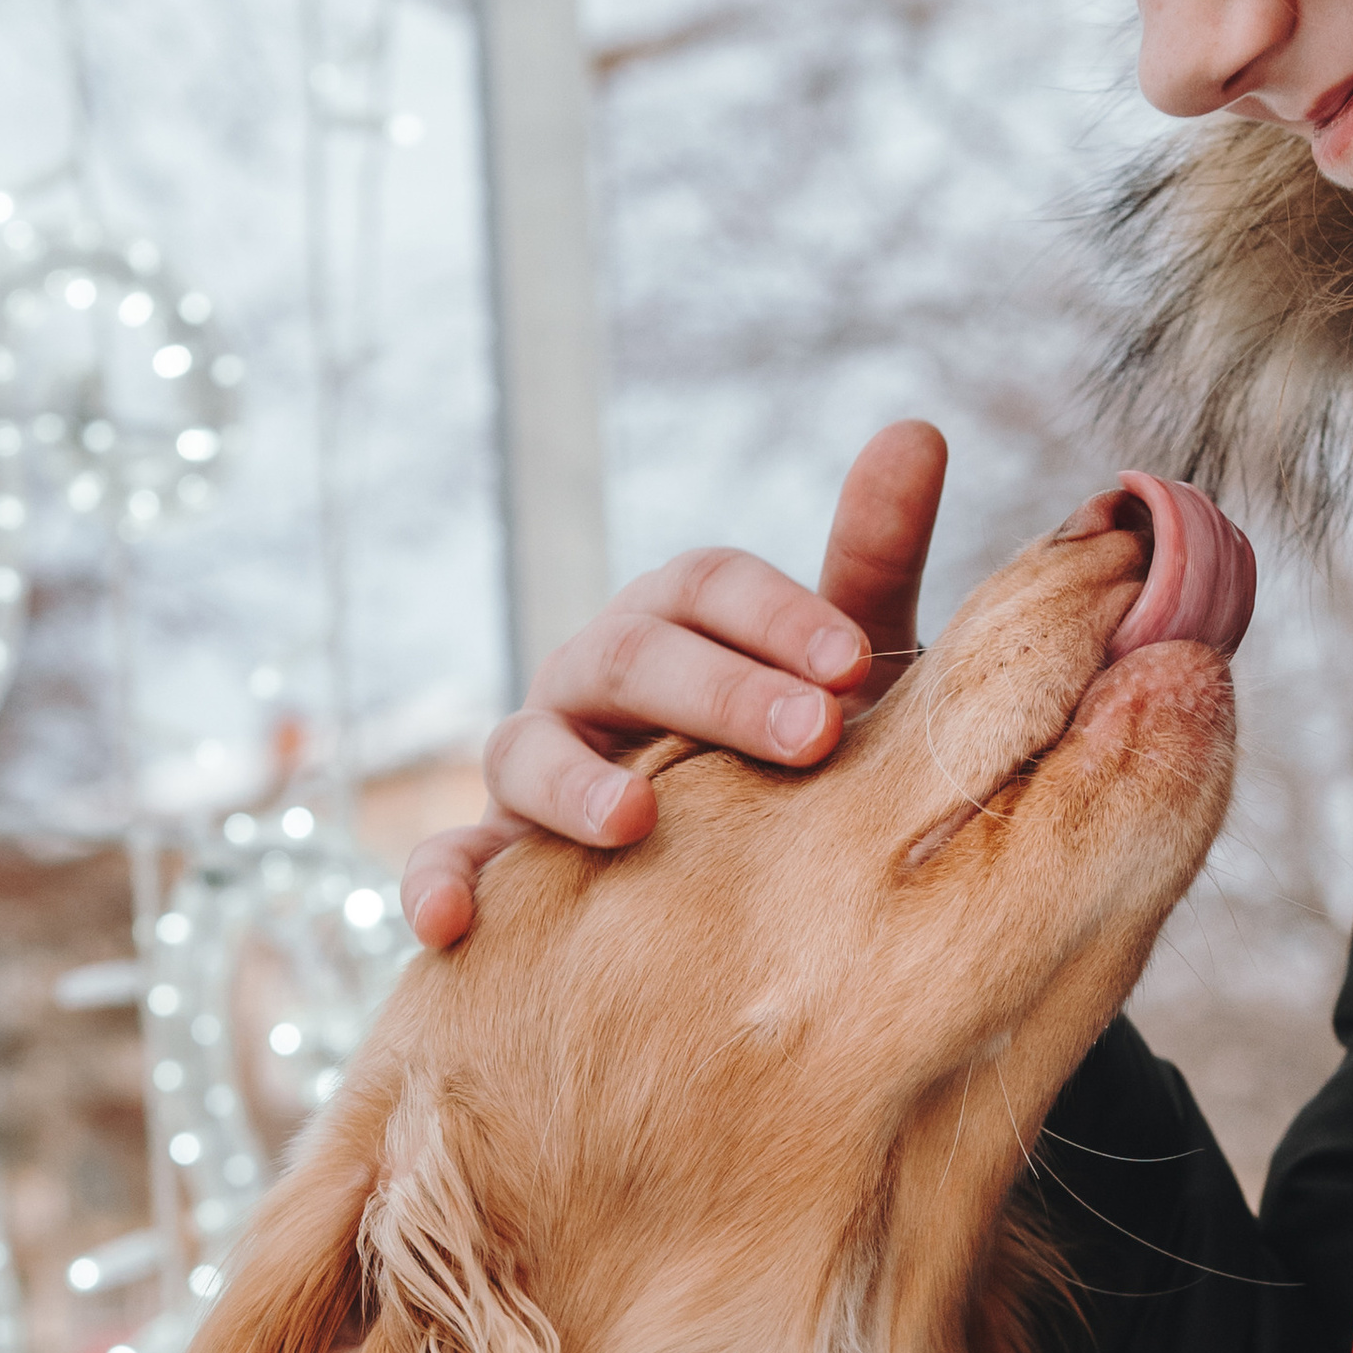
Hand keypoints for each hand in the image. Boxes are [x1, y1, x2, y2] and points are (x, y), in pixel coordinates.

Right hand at [401, 419, 948, 949]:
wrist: (746, 864)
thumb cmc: (795, 747)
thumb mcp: (844, 666)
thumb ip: (870, 560)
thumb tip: (916, 428)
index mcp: (673, 619)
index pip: (708, 586)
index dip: (777, 615)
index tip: (855, 663)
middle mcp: (592, 674)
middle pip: (631, 655)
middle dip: (719, 692)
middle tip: (814, 735)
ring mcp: (535, 758)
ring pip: (527, 747)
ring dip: (575, 781)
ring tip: (636, 822)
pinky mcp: (496, 849)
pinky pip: (450, 856)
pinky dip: (435, 880)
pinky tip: (445, 923)